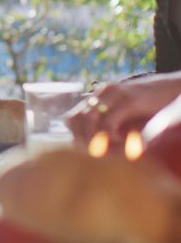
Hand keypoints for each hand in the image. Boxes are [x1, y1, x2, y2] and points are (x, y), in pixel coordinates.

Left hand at [66, 72, 180, 145]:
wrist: (174, 89)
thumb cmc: (151, 106)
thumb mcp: (125, 115)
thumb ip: (109, 124)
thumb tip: (95, 147)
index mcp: (98, 96)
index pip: (72, 117)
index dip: (75, 136)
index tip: (84, 150)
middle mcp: (102, 93)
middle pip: (76, 118)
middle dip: (81, 140)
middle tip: (94, 154)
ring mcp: (114, 94)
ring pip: (88, 119)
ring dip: (94, 139)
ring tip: (107, 149)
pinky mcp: (129, 101)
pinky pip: (109, 122)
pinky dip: (110, 136)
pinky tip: (121, 141)